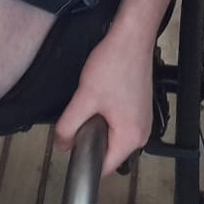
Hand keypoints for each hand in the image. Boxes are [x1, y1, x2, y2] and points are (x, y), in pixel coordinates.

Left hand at [54, 29, 152, 174]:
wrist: (131, 37)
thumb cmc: (115, 64)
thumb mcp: (84, 98)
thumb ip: (69, 126)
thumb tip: (61, 145)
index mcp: (131, 138)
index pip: (105, 167)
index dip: (85, 161)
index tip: (71, 149)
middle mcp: (142, 133)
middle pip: (109, 152)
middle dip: (90, 140)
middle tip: (78, 120)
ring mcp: (142, 120)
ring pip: (113, 136)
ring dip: (98, 127)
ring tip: (89, 105)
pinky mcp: (139, 108)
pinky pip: (119, 123)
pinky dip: (106, 117)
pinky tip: (99, 98)